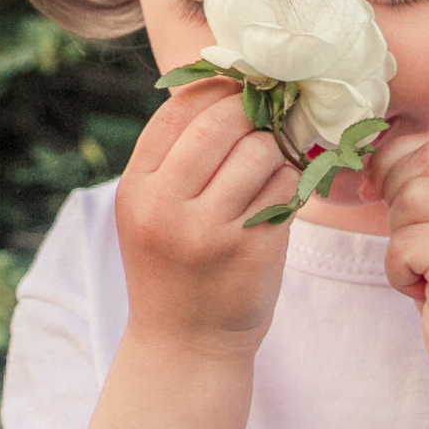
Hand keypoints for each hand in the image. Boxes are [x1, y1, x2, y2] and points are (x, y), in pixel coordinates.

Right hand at [114, 78, 299, 362]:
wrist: (184, 344)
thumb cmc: (176, 266)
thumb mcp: (153, 210)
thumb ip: (176, 157)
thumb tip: (227, 84)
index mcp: (136, 188)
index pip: (177, 110)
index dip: (216, 89)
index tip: (240, 88)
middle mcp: (165, 206)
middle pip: (221, 123)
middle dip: (252, 113)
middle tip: (269, 117)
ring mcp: (209, 230)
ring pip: (261, 151)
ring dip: (277, 150)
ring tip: (272, 166)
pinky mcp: (252, 250)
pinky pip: (287, 188)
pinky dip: (293, 182)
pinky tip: (283, 195)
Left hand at [371, 131, 428, 385]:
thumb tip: (371, 160)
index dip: (394, 163)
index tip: (376, 193)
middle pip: (418, 165)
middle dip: (394, 202)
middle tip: (411, 248)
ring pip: (409, 201)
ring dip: (399, 243)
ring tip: (424, 273)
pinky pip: (404, 243)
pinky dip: (399, 272)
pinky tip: (425, 292)